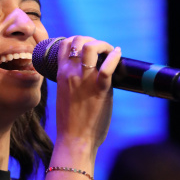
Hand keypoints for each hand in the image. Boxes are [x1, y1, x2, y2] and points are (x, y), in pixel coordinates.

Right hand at [54, 36, 121, 152]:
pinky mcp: (100, 89)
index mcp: (61, 75)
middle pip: (78, 40)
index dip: (78, 40)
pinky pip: (107, 68)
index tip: (88, 48)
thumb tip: (85, 75)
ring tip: (109, 51)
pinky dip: (114, 57)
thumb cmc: (70, 122)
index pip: (65, 45)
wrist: (74, 140)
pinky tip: (118, 53)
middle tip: (101, 49)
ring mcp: (85, 81)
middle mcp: (71, 74)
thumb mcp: (65, 95)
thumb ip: (72, 82)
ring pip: (91, 47)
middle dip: (92, 40)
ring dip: (102, 44)